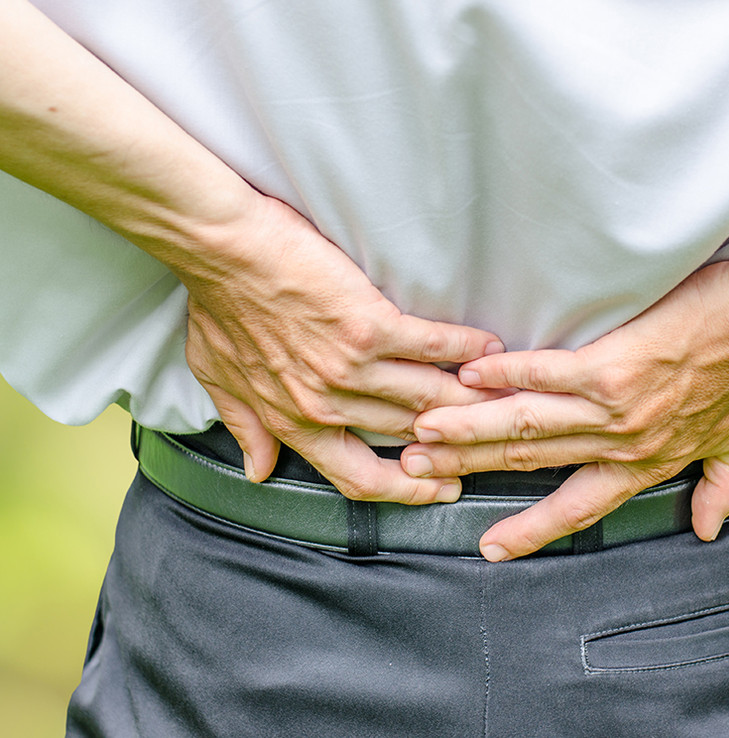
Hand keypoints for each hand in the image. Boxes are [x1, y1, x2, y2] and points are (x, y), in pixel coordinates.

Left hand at [181, 193, 505, 503]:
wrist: (219, 246)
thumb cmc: (218, 304)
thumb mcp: (219, 377)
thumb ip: (246, 427)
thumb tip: (256, 469)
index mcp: (295, 422)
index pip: (359, 478)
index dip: (406, 491)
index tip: (437, 487)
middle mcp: (328, 405)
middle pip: (410, 436)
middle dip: (455, 438)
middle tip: (486, 433)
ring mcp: (351, 368)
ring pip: (429, 398)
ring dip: (471, 397)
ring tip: (500, 393)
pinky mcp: (370, 326)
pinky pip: (432, 346)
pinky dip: (466, 347)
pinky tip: (488, 346)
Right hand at [401, 262, 728, 558]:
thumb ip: (721, 490)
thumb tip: (707, 529)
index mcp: (643, 464)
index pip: (578, 508)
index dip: (533, 529)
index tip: (492, 546)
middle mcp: (619, 444)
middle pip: (532, 463)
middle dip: (471, 469)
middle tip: (420, 471)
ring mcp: (611, 407)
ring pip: (527, 426)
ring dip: (471, 430)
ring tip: (424, 433)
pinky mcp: (609, 366)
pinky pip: (545, 375)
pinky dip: (504, 376)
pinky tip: (468, 377)